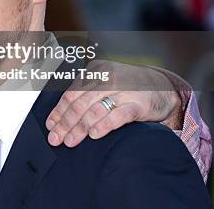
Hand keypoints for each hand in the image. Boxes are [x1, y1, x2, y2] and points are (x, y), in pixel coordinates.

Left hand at [45, 60, 181, 146]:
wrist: (162, 87)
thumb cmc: (127, 88)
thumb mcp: (104, 84)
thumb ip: (86, 95)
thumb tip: (61, 117)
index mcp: (95, 72)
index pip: (71, 93)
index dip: (58, 111)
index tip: (50, 126)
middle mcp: (107, 79)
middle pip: (80, 103)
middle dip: (65, 123)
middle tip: (56, 139)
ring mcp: (124, 91)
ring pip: (95, 110)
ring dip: (80, 128)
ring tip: (70, 141)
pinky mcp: (139, 104)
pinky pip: (118, 116)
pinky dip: (104, 125)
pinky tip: (94, 135)